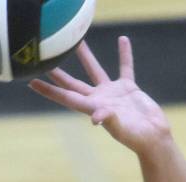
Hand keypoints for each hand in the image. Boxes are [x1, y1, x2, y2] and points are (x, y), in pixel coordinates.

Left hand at [29, 37, 170, 153]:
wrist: (154, 136)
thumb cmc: (135, 137)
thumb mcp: (120, 128)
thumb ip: (107, 119)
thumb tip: (95, 118)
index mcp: (91, 108)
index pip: (65, 96)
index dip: (48, 90)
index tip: (31, 82)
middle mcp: (98, 99)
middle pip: (73, 83)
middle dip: (59, 73)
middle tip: (45, 59)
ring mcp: (112, 93)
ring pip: (95, 71)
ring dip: (87, 57)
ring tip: (78, 41)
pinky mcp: (128, 89)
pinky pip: (125, 68)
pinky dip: (124, 55)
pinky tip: (122, 40)